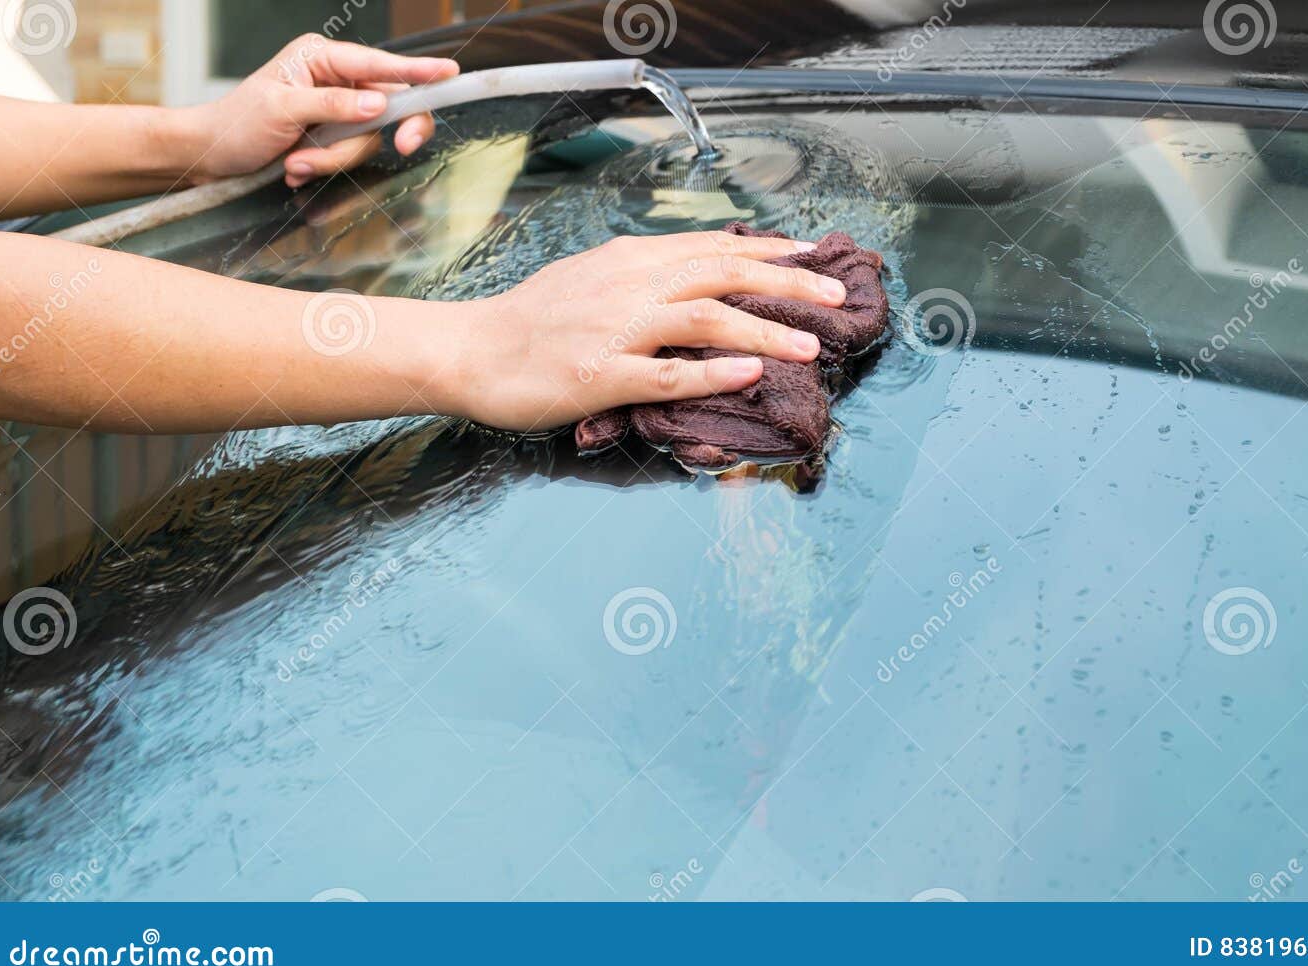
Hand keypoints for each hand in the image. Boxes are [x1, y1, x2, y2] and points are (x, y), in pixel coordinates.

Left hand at [180, 35, 459, 187]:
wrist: (212, 156)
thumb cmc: (237, 123)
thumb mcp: (282, 109)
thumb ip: (333, 105)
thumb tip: (379, 104)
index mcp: (321, 58)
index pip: (379, 64)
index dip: (418, 70)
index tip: (450, 73)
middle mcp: (335, 80)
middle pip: (387, 106)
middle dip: (377, 134)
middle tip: (403, 147)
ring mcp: (337, 112)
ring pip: (368, 139)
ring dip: (331, 158)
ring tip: (294, 162)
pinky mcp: (333, 139)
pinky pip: (351, 157)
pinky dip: (324, 166)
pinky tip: (295, 166)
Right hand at [442, 232, 847, 432]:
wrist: (470, 351)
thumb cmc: (530, 321)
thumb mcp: (591, 278)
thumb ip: (643, 274)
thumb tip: (694, 271)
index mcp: (630, 261)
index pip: (713, 248)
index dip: (769, 252)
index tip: (813, 258)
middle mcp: (629, 286)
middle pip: (723, 274)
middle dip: (787, 285)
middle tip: (837, 296)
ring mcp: (615, 331)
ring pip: (706, 321)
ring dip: (764, 329)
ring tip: (812, 345)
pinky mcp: (599, 376)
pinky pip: (665, 375)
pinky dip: (712, 375)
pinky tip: (750, 376)